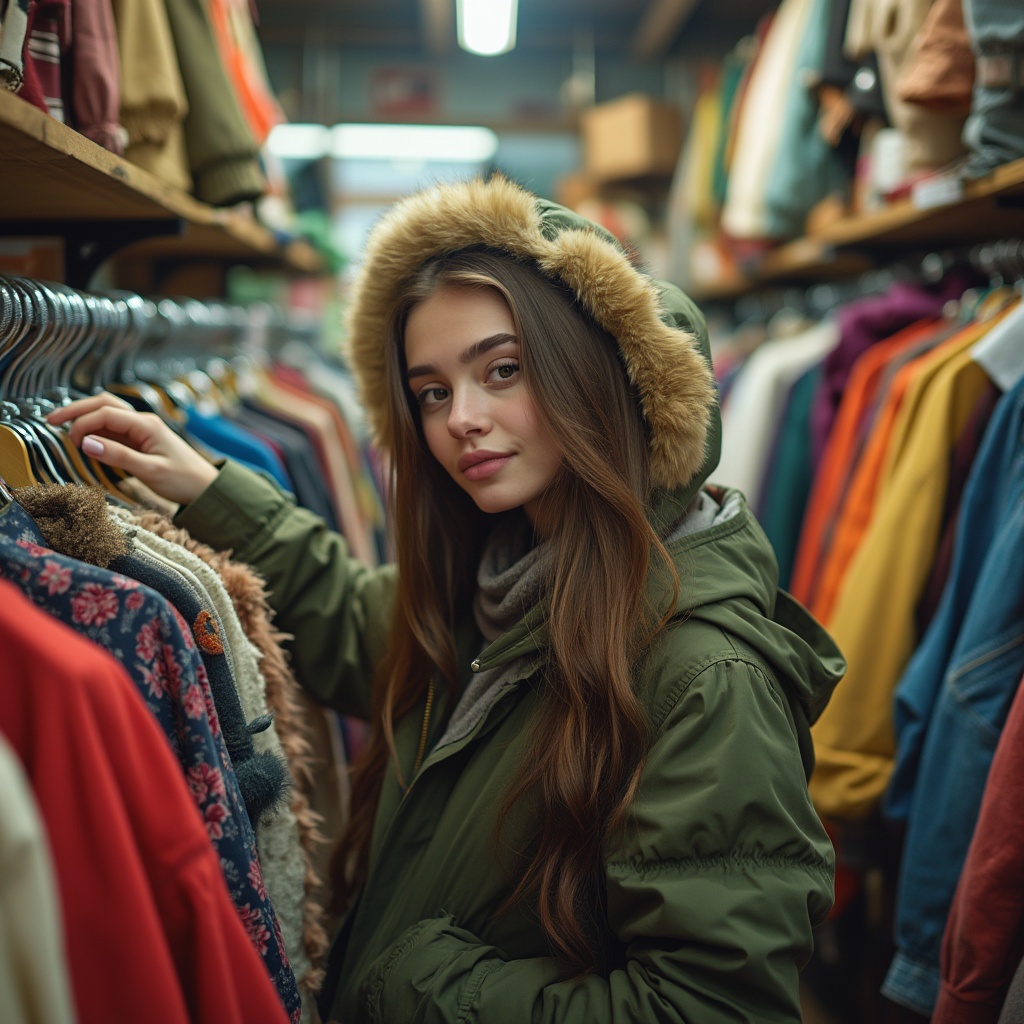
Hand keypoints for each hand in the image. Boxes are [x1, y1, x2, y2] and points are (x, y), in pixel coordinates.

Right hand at [46, 392, 218, 505]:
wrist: (205, 488)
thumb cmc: (183, 480)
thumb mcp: (150, 471)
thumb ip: (119, 456)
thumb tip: (87, 443)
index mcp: (147, 425)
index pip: (107, 413)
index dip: (84, 423)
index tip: (72, 441)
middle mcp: (143, 422)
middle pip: (104, 404)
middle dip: (77, 410)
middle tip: (51, 420)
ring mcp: (141, 430)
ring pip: (108, 414)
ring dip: (85, 416)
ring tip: (62, 426)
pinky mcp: (140, 441)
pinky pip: (113, 429)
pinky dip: (96, 429)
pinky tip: (83, 437)